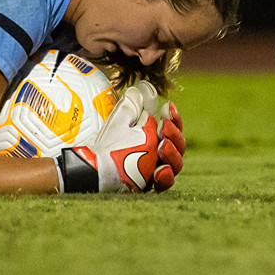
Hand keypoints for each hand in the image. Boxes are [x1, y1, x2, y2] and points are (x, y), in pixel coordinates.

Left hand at [57, 85, 183, 192]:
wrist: (95, 167)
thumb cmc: (109, 144)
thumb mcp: (121, 122)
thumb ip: (133, 107)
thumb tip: (139, 89)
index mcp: (155, 138)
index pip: (173, 128)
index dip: (174, 118)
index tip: (168, 106)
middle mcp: (159, 155)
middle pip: (179, 146)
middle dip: (175, 134)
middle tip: (164, 127)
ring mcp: (156, 171)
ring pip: (176, 164)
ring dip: (173, 153)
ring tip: (163, 146)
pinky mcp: (150, 186)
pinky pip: (165, 184)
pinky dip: (166, 177)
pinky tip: (161, 170)